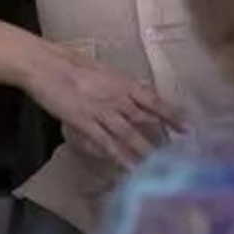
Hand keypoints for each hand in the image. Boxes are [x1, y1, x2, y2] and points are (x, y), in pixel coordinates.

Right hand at [24, 45, 181, 169]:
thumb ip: (116, 87)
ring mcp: (103, 111)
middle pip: (146, 121)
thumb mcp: (100, 72)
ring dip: (144, 153)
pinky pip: (107, 143)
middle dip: (162, 140)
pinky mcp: (86, 123)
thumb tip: (128, 97)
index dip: (171, 115)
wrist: (46, 65)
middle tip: (179, 156)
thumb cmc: (69, 64)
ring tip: (159, 169)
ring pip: (130, 135)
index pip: (154, 101)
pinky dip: (120, 158)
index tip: (188, 128)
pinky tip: (129, 169)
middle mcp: (118, 98)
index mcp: (123, 83)